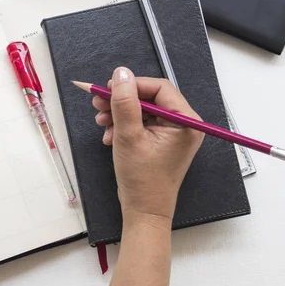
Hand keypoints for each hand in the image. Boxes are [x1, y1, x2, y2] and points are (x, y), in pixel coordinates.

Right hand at [93, 68, 203, 221]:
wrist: (143, 212)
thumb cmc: (142, 179)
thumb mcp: (128, 136)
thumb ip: (124, 102)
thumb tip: (121, 73)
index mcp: (185, 121)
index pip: (159, 87)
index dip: (132, 84)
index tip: (109, 88)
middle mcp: (183, 124)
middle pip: (149, 97)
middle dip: (122, 100)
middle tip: (98, 103)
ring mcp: (173, 134)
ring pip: (142, 110)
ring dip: (119, 114)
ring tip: (101, 122)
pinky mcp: (161, 142)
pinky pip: (141, 123)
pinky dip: (123, 126)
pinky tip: (109, 136)